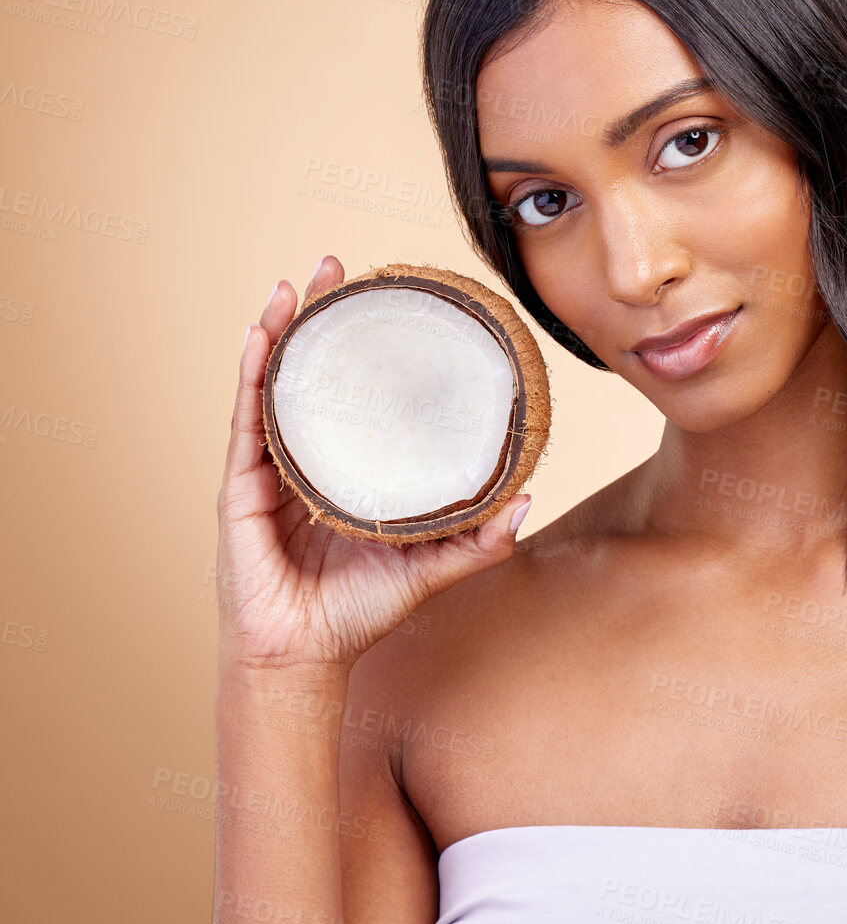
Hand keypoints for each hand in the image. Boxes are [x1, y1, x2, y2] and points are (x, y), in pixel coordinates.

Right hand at [215, 255, 529, 675]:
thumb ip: (479, 540)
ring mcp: (269, 468)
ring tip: (298, 282)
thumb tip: (528, 499)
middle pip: (313, 372)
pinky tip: (263, 334)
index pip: (357, 392)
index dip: (367, 347)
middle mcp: (308, 459)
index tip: (387, 302)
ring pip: (274, 383)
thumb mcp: (431, 567)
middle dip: (322, 317)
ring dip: (283, 329)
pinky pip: (246, 418)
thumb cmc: (359, 613)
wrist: (307, 657)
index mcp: (349, 470)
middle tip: (340, 266)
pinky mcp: (242, 485)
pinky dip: (253, 373)